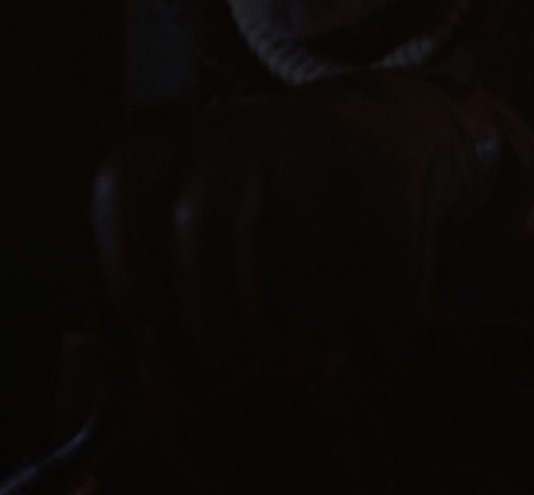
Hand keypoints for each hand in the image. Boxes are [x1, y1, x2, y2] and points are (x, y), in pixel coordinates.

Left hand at [92, 70, 533, 453]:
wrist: (406, 132)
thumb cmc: (304, 212)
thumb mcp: (244, 237)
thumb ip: (209, 302)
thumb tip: (209, 402)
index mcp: (186, 154)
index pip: (128, 181)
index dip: (127, 255)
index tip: (150, 317)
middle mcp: (240, 132)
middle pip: (203, 221)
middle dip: (218, 311)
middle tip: (239, 370)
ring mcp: (313, 132)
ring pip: (304, 256)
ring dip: (321, 319)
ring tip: (331, 327)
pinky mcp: (386, 151)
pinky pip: (383, 264)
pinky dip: (387, 316)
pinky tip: (386, 329)